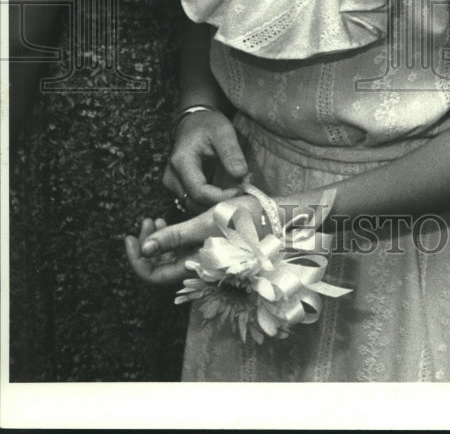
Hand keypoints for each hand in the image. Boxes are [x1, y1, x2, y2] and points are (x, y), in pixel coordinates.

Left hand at [127, 194, 262, 280]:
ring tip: (156, 219)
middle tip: (146, 220)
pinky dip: (171, 237)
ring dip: (157, 241)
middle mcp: (196, 267)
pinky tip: (170, 221)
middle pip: (159, 267)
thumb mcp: (207, 222)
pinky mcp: (209, 248)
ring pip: (169, 258)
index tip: (131, 237)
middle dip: (146, 246)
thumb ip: (176, 236)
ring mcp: (202, 258)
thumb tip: (146, 247)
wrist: (275, 216)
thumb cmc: (244, 219)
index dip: (137, 260)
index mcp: (194, 266)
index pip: (153, 276)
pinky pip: (181, 250)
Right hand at [164, 108, 248, 207]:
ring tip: (238, 189)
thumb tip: (241, 175)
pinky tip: (229, 191)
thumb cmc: (208, 125)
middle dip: (222, 201)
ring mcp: (173, 184)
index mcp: (181, 162)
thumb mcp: (223, 132)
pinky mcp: (179, 188)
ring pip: (196, 205)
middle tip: (244, 191)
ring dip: (218, 202)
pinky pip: (196, 201)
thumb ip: (231, 152)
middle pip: (196, 202)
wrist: (193, 123)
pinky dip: (213, 200)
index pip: (199, 192)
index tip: (242, 190)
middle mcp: (172, 177)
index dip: (222, 197)